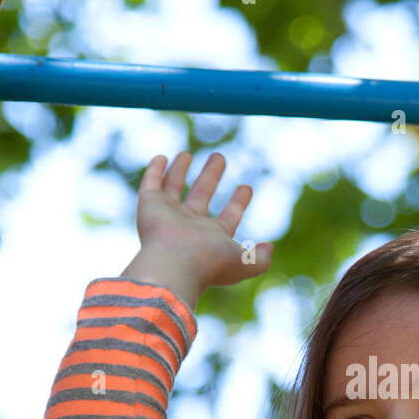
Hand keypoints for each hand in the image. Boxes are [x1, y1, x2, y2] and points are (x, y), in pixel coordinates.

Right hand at [135, 151, 271, 289]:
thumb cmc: (211, 263)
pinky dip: (155, 170)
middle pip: (202, 195)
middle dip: (212, 176)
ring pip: (174, 188)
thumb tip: (270, 247)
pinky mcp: (149, 205)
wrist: (175, 264)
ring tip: (187, 153)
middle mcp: (189, 226)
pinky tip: (162, 157)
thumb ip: (260, 258)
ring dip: (180, 170)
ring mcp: (168, 215)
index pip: (229, 216)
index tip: (247, 187)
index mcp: (213, 237)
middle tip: (220, 157)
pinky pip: (151, 184)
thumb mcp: (246, 263)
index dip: (239, 201)